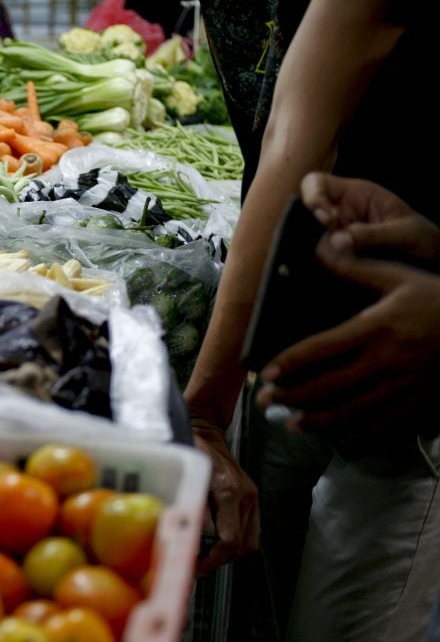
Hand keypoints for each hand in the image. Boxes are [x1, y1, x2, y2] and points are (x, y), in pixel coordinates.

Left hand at [192, 417, 259, 574]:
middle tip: (197, 565)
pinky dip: (236, 541)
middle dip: (220, 560)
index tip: (195, 566)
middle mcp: (245, 496)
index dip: (213, 559)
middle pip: (242, 545)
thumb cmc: (190, 447)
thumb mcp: (186, 473)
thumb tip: (195, 532)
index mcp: (228, 491)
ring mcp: (252, 497)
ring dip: (229, 553)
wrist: (205, 428)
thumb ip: (193, 502)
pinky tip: (216, 541)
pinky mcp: (252, 498)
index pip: (230, 540)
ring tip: (205, 555)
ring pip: (250, 541)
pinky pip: (250, 530)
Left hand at [258, 240, 439, 448]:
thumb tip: (320, 246)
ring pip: (354, 410)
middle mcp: (387, 360)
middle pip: (332, 385)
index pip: (325, 347)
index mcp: (377, 328)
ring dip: (319, 420)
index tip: (266, 373)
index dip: (292, 362)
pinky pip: (385, 425)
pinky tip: (338, 441)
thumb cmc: (436, 298)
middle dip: (294, 396)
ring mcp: (404, 385)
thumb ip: (355, 268)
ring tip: (291, 425)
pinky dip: (359, 436)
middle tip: (265, 403)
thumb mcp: (398, 277)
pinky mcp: (419, 402)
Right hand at [301, 172, 439, 263]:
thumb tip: (335, 240)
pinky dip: (320, 261)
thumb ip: (372, 234)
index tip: (326, 219)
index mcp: (356, 194)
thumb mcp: (404, 233)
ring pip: (308, 234)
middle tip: (330, 242)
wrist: (431, 260)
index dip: (312, 196)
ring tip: (336, 259)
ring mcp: (335, 232)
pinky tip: (333, 269)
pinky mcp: (335, 253)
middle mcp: (340, 211)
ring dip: (315, 246)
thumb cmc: (422, 239)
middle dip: (309, 226)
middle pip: (304, 209)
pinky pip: (318, 253)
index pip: (317, 182)